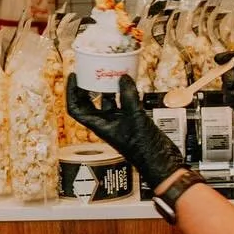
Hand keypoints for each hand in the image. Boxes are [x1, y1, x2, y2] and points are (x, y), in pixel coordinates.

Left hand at [65, 75, 186, 189]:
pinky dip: (124, 92)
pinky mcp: (131, 120)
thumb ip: (128, 97)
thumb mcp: (135, 118)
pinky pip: (123, 102)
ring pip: (107, 101)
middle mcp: (106, 123)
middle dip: (88, 86)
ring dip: (107, 87)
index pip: (76, 109)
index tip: (75, 76)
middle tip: (91, 71)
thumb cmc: (145, 149)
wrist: (161, 162)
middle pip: (89, 102)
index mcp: (99, 126)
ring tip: (110, 72)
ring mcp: (118, 122)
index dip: (72, 92)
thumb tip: (123, 78)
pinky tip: (129, 82)